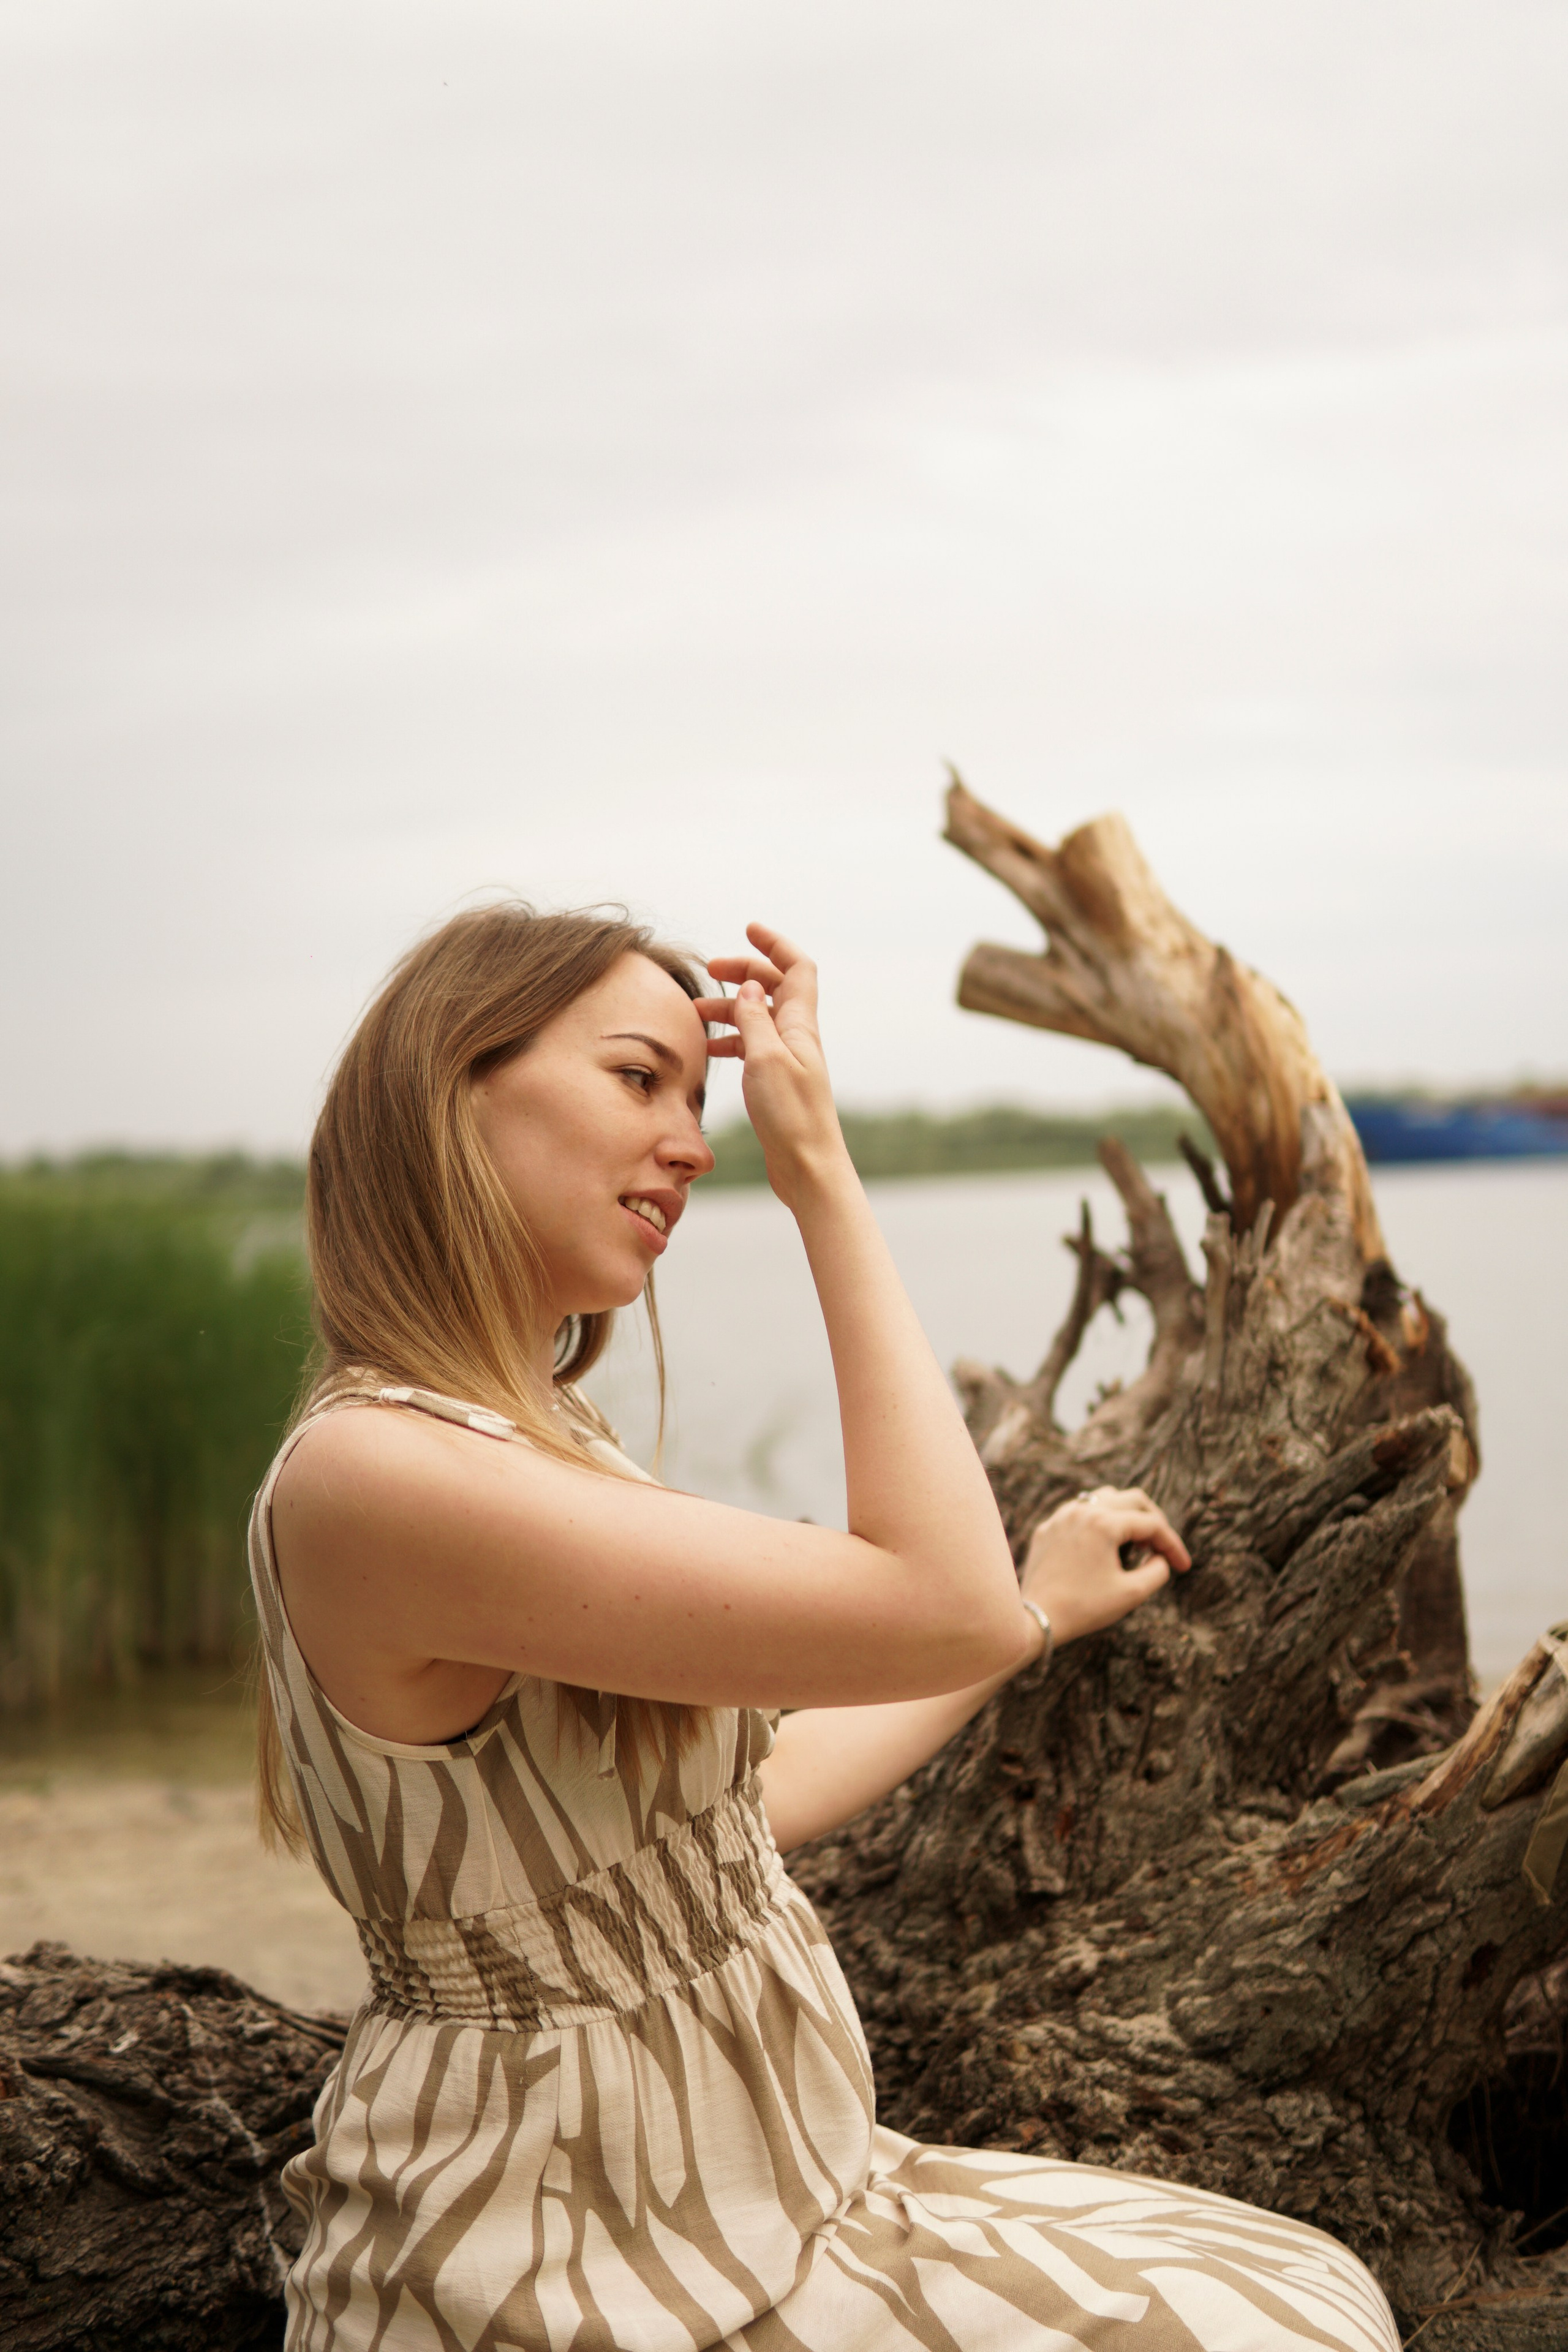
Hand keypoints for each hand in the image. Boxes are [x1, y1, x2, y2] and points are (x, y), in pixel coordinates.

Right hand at [693, 925, 851, 1210]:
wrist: (808, 1168)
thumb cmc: (791, 1116)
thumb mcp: (766, 1059)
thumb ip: (754, 1019)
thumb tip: (749, 986)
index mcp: (800, 1025)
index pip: (796, 967)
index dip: (775, 944)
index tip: (748, 929)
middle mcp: (797, 1038)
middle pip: (773, 988)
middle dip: (743, 973)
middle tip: (709, 972)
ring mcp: (788, 1060)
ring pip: (758, 1019)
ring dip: (730, 1009)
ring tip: (695, 1014)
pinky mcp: (778, 1083)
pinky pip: (753, 1048)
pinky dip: (731, 1040)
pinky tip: (709, 1049)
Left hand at [1019, 1487, 1190, 1647]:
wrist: (1036, 1618)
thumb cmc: (1084, 1608)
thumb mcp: (1132, 1593)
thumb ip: (1157, 1571)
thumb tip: (1160, 1558)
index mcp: (1104, 1523)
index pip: (1152, 1525)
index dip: (1172, 1545)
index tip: (1183, 1566)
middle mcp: (1081, 1511)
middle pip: (1132, 1499)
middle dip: (1154, 1521)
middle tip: (1162, 1546)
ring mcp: (1061, 1517)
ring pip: (1104, 1498)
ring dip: (1126, 1515)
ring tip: (1135, 1542)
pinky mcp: (1047, 1528)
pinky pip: (1080, 1512)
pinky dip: (1100, 1522)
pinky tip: (1104, 1545)